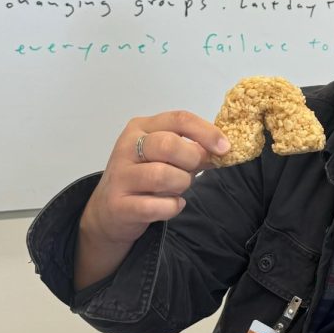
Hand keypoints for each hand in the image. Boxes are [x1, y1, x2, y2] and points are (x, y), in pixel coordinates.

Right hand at [74, 110, 228, 288]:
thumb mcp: (165, 157)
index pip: (179, 119)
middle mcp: (127, 147)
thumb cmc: (144, 178)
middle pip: (168, 144)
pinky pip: (155, 206)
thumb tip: (221, 150)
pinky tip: (172, 205)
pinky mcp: (119, 205)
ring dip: (181, 184)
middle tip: (193, 172)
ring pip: (162, 174)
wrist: (108, 212)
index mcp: (141, 128)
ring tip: (178, 190)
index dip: (207, 132)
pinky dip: (172, 207)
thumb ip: (190, 150)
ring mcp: (120, 176)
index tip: (225, 148)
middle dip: (191, 160)